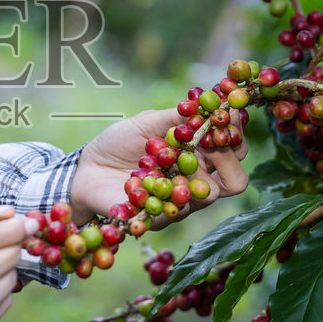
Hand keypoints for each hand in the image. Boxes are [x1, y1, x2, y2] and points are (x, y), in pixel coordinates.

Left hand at [69, 106, 248, 223]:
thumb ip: (177, 117)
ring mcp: (181, 203)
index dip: (236, 134)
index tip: (229, 114)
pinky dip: (165, 187)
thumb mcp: (147, 123)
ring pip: (210, 194)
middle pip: (236, 181)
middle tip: (205, 140)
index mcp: (198, 155)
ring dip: (192, 170)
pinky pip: (177, 208)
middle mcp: (195, 181)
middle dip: (227, 157)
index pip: (235, 150)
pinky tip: (147, 174)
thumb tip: (208, 103)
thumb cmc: (117, 143)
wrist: (86, 169)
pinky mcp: (162, 218)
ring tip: (168, 155)